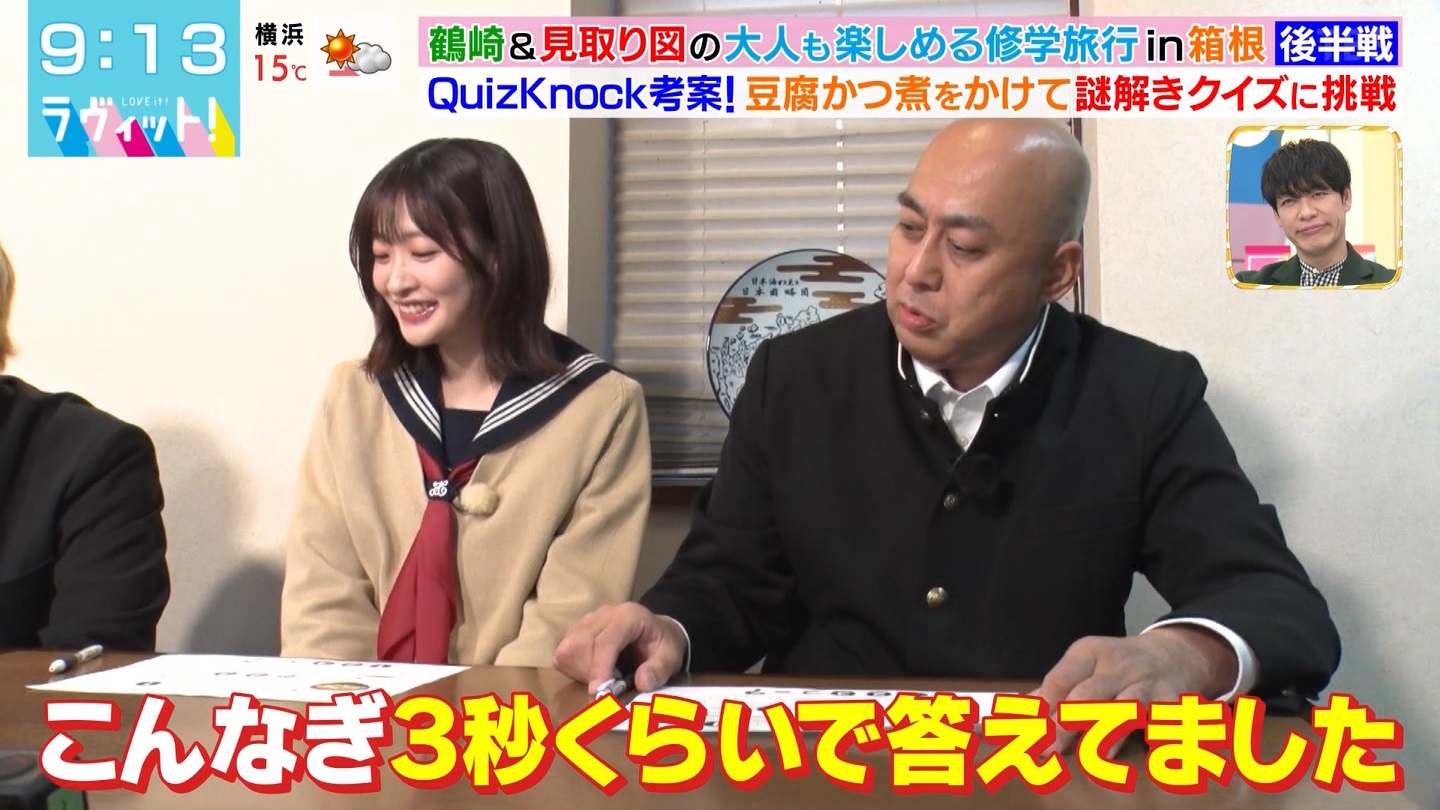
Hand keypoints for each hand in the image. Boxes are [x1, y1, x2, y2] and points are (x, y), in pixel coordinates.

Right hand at [552, 602, 686, 693]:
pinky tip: (592, 672)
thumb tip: (642, 683)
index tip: (598, 692)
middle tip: (607, 689)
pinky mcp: (575, 631)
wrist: (654, 632)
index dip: (600, 667)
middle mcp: (604, 614)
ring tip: (602, 679)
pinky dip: (574, 669)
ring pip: (568, 648)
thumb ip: (659, 669)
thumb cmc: (661, 645)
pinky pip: (563, 653)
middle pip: (583, 643)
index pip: (606, 640)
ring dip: (580, 672)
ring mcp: (586, 621)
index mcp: (629, 616)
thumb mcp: (671, 657)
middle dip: (591, 672)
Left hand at [1033, 627, 1238, 756]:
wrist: (1175, 654)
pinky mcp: (1173, 702)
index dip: (1044, 708)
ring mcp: (1147, 683)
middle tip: (1050, 749)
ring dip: (1109, 732)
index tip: (1029, 733)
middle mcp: (1117, 665)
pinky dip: (1160, 734)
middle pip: (1088, 695)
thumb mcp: (1084, 667)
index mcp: (1088, 653)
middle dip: (1067, 723)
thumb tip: (1014, 710)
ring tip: (1094, 754)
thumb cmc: (1117, 667)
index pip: (1060, 680)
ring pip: (1126, 708)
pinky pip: (1165, 719)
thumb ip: (1052, 690)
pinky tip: (1151, 746)